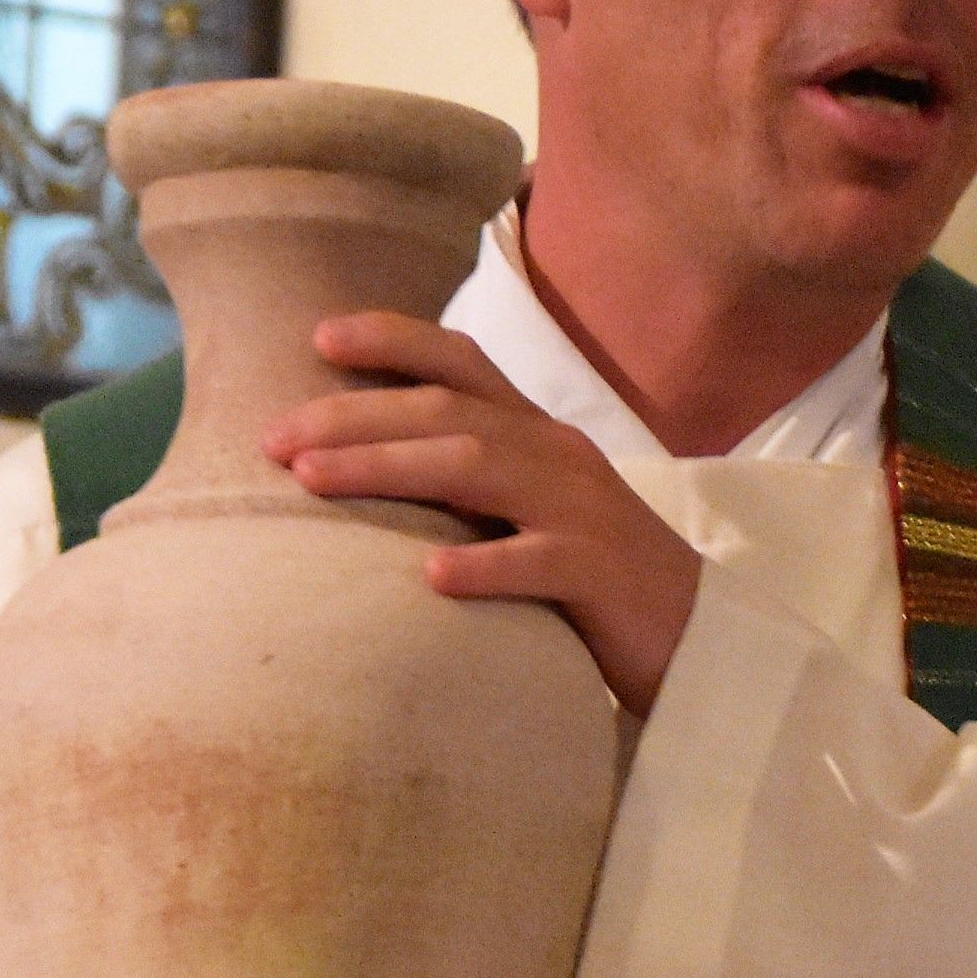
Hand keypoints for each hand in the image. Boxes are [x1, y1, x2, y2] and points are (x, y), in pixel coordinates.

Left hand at [261, 314, 701, 719]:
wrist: (704, 640)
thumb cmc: (593, 578)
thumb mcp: (530, 511)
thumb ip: (467, 484)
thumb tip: (362, 471)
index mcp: (538, 434)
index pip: (463, 362)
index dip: (394, 340)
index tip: (318, 337)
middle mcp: (557, 456)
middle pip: (447, 413)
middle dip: (354, 417)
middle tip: (271, 438)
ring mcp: (582, 512)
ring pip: (479, 469)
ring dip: (388, 469)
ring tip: (311, 480)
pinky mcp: (601, 576)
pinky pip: (538, 564)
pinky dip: (483, 567)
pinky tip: (429, 578)